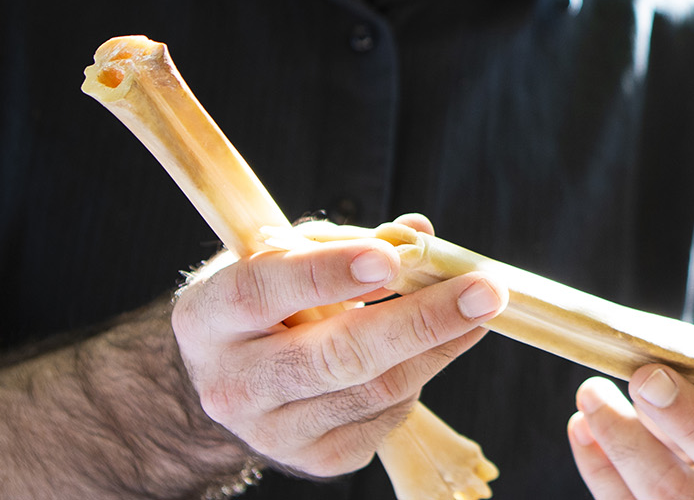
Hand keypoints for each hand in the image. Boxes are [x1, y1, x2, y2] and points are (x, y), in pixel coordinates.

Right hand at [170, 214, 507, 477]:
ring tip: (479, 310)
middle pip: (334, 357)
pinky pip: (383, 417)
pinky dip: (419, 376)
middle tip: (483, 291)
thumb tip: (417, 234)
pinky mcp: (315, 460)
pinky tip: (436, 347)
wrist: (232, 381)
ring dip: (438, 346)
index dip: (327, 273)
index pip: (263, 291)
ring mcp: (273, 432)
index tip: (389, 259)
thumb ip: (346, 241)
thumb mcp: (283, 256)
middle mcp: (233, 383)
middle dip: (419, 321)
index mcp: (210, 316)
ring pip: (372, 391)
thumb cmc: (265, 301)